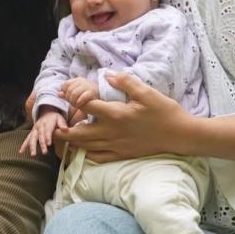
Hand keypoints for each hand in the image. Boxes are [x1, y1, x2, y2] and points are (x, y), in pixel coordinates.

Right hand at [20, 109, 67, 156]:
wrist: (46, 113)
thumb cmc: (54, 118)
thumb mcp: (60, 118)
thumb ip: (62, 124)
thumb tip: (65, 129)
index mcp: (47, 123)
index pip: (47, 130)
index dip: (48, 137)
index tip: (49, 144)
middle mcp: (39, 126)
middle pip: (40, 136)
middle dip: (41, 144)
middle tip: (44, 152)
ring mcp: (34, 130)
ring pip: (32, 138)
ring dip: (32, 146)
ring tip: (33, 154)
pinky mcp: (31, 133)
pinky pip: (27, 139)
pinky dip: (24, 145)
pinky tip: (21, 151)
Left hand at [56, 71, 189, 160]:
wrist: (179, 135)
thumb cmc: (164, 112)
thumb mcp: (146, 92)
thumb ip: (125, 82)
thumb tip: (107, 75)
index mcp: (116, 114)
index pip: (87, 106)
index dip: (72, 99)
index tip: (62, 94)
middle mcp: (112, 132)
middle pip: (79, 133)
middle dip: (64, 129)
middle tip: (54, 124)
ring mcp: (116, 146)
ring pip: (86, 147)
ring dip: (72, 141)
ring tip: (63, 135)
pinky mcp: (122, 155)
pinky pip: (98, 158)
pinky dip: (87, 154)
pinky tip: (83, 149)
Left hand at [61, 77, 97, 110]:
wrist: (102, 99)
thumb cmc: (87, 97)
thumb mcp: (76, 94)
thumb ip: (67, 94)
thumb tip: (58, 94)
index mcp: (77, 80)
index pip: (66, 84)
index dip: (65, 92)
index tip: (69, 98)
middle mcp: (82, 81)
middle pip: (69, 90)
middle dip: (69, 98)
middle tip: (73, 103)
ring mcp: (87, 85)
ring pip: (74, 93)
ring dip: (73, 101)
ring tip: (76, 105)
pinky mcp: (92, 92)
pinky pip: (82, 97)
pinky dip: (79, 102)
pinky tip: (79, 105)